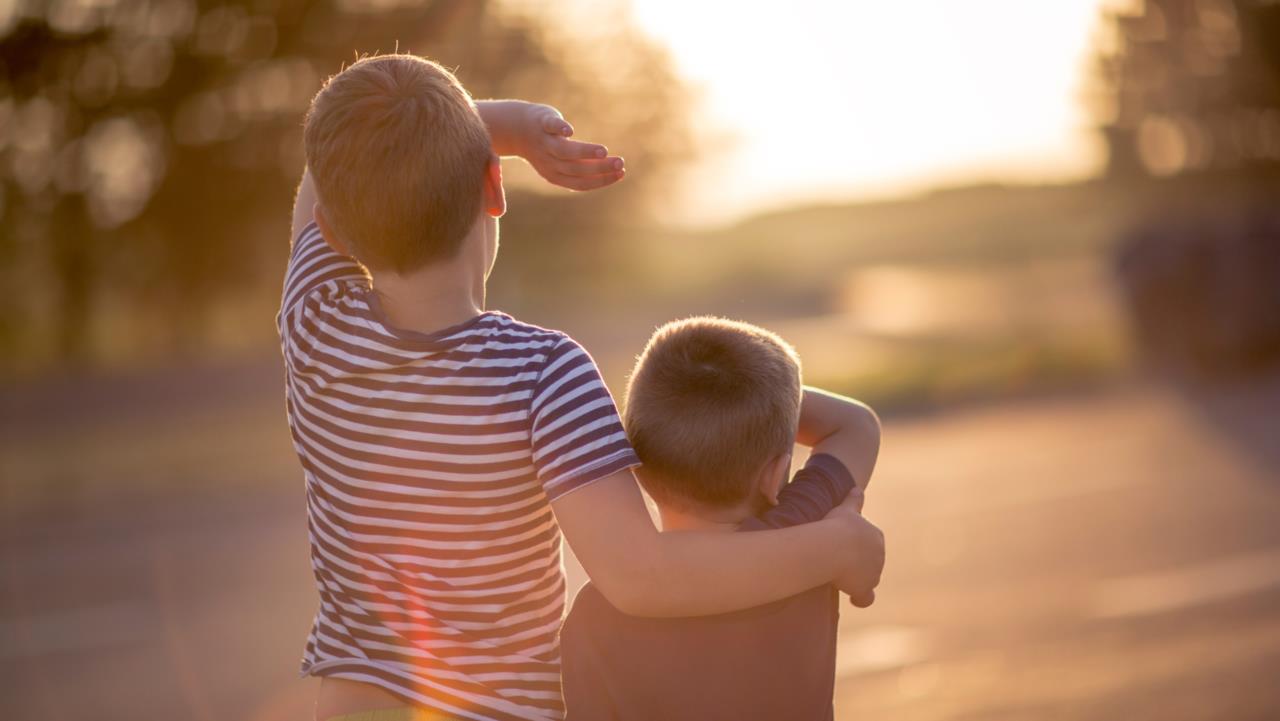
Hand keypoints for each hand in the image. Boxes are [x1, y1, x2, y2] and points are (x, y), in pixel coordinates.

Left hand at [482, 100, 624, 191]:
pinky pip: (549, 127)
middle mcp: (549, 161)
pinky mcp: (542, 122)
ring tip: (604, 152)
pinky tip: (570, 131)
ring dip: (584, 152)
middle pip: (576, 168)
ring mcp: (545, 142)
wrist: (516, 128)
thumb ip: (582, 166)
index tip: (621, 173)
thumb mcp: (563, 161)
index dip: (601, 180)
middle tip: (620, 163)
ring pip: (564, 151)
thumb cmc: (547, 146)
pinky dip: (558, 129)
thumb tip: (612, 170)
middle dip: (600, 168)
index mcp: (556, 175)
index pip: (581, 182)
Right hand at [825, 492, 883, 606]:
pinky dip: (861, 599)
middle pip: (868, 564)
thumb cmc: (837, 526)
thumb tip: (857, 487)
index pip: (869, 546)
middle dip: (857, 565)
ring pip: (866, 579)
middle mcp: (879, 555)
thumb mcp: (845, 509)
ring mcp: (874, 572)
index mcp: (876, 536)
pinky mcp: (865, 587)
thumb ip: (854, 500)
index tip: (842, 549)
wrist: (834, 545)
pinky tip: (854, 600)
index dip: (856, 549)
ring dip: (856, 580)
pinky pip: (866, 597)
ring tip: (837, 577)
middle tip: (836, 563)